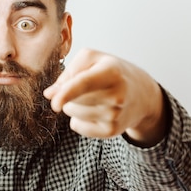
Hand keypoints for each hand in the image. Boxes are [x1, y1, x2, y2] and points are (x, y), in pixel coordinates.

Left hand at [43, 48, 166, 146]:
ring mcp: (114, 116)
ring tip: (94, 97)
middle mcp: (116, 95)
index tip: (54, 102)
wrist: (141, 94)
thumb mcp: (93, 59)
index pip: (84, 83)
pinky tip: (95, 110)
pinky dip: (79, 118)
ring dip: (73, 105)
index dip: (66, 93)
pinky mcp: (111, 131)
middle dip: (68, 93)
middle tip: (87, 86)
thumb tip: (50, 94)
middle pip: (72, 100)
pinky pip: (76, 126)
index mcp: (111, 72)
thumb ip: (68, 72)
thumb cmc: (111, 72)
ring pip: (72, 113)